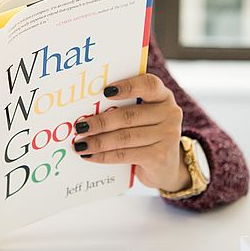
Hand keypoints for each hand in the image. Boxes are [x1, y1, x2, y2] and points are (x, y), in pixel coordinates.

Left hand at [72, 73, 190, 192]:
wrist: (166, 166)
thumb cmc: (146, 134)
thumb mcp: (142, 116)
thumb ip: (123, 108)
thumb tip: (86, 110)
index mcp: (162, 96)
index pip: (148, 84)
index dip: (127, 86)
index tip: (105, 91)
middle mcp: (169, 113)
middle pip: (129, 115)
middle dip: (101, 122)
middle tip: (80, 126)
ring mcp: (167, 136)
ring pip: (124, 137)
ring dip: (98, 141)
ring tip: (80, 144)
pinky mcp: (159, 157)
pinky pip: (125, 154)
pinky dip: (104, 156)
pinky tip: (90, 155)